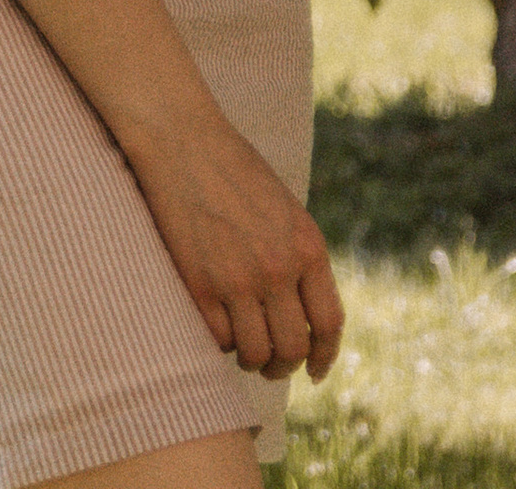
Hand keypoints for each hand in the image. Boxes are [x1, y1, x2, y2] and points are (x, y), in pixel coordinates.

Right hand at [131, 107, 344, 385]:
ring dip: (251, 359)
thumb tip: (306, 320)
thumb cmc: (237, 173)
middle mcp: (279, 268)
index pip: (329, 324)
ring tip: (244, 346)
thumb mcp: (286, 212)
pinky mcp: (200, 286)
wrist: (186, 143)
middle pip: (292, 349)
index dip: (325, 356)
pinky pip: (219, 341)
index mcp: (308, 246)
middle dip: (284, 366)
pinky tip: (218, 323)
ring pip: (255, 355)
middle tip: (272, 365)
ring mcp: (238, 280)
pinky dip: (221, 341)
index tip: (316, 371)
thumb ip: (300, 260)